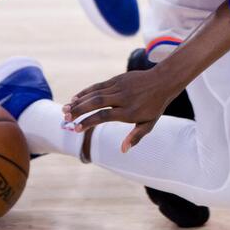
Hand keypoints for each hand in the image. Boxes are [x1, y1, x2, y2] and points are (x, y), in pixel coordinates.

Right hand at [62, 67, 180, 151]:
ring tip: (65, 110)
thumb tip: (123, 150)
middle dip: (79, 110)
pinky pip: (99, 86)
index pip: (104, 116)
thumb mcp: (149, 123)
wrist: (164, 80)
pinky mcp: (117, 79)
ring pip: (95, 93)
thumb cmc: (155, 105)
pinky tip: (76, 98)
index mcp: (130, 111)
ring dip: (79, 101)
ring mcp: (119, 87)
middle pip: (96, 103)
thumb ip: (136, 136)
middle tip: (66, 119)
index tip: (76, 129)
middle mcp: (123, 98)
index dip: (89, 122)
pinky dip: (86, 92)